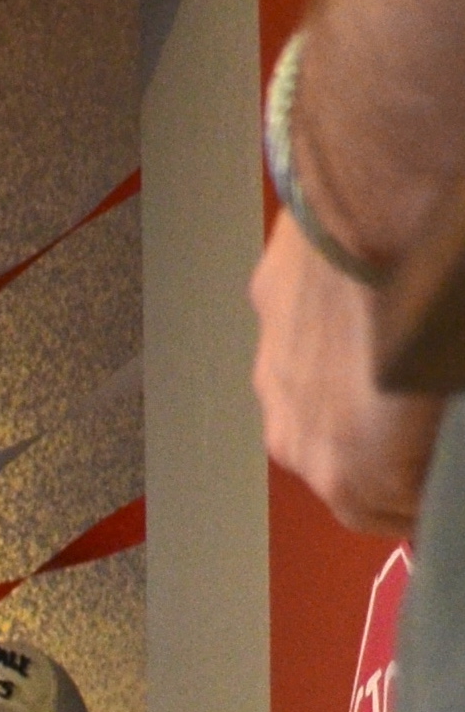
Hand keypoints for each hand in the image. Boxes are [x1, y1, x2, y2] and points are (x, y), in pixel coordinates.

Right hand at [250, 211, 440, 535]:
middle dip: (383, 455)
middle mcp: (299, 442)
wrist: (377, 193)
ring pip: (315, 408)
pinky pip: (303, 348)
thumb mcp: (456, 376)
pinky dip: (335, 340)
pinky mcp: (266, 314)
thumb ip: (446, 429)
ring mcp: (274, 378)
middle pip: (344, 468)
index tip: (443, 481)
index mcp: (355, 476)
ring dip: (351, 397)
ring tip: (399, 357)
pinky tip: (375, 300)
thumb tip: (445, 414)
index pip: (389, 518)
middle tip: (426, 421)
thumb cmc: (440, 298)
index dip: (422, 501)